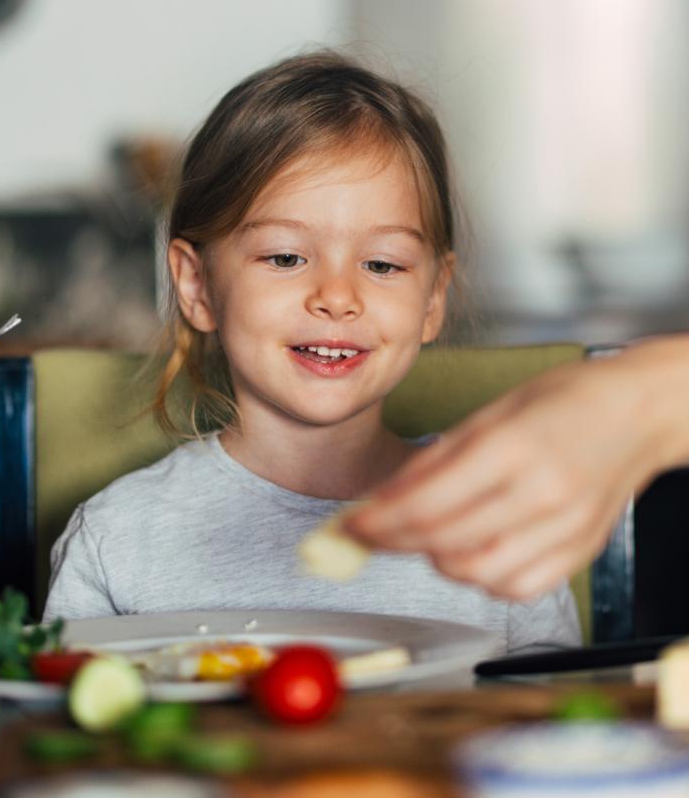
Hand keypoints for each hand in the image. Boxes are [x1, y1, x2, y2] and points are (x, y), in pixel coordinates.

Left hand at [345, 337, 688, 599]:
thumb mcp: (491, 411)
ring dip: (434, 559)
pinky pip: (515, 587)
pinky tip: (470, 551)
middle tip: (367, 532)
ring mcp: (564, 530)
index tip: (348, 525)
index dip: (377, 521)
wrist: (638, 413)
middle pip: (443, 542)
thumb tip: (386, 495)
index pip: (426, 504)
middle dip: (391, 541)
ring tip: (424, 534)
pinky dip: (480, 577)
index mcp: (513, 448)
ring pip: (475, 574)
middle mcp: (541, 495)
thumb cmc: (565, 399)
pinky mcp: (578, 553)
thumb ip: (437, 458)